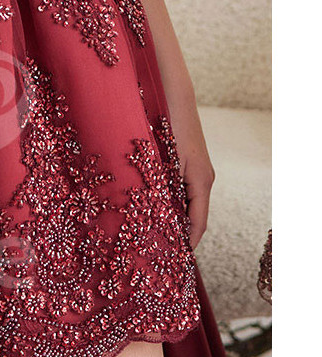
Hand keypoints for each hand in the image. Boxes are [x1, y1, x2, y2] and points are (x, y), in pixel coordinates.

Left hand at [164, 81, 215, 248]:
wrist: (173, 95)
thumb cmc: (170, 125)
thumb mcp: (167, 161)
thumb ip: (167, 188)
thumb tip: (163, 218)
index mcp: (202, 182)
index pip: (198, 224)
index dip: (188, 244)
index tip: (176, 261)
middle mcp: (203, 179)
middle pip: (193, 215)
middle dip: (178, 234)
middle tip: (158, 251)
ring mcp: (197, 170)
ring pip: (185, 202)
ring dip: (172, 217)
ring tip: (153, 234)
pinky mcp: (188, 162)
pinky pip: (181, 189)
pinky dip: (170, 200)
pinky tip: (153, 205)